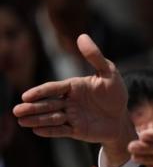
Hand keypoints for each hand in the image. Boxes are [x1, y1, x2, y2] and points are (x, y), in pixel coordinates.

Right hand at [13, 34, 135, 166]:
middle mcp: (68, 101)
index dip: (40, 92)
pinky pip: (61, 131)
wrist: (122, 117)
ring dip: (37, 119)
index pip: (53, 88)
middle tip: (17, 110)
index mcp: (73, 87)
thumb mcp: (109, 73)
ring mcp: (71, 117)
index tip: (27, 95)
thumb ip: (95, 56)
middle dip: (33, 107)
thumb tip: (82, 36)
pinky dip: (49, 131)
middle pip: (48, 104)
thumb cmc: (115, 93)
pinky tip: (37, 130)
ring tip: (22, 121)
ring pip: (52, 118)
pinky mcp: (76, 130)